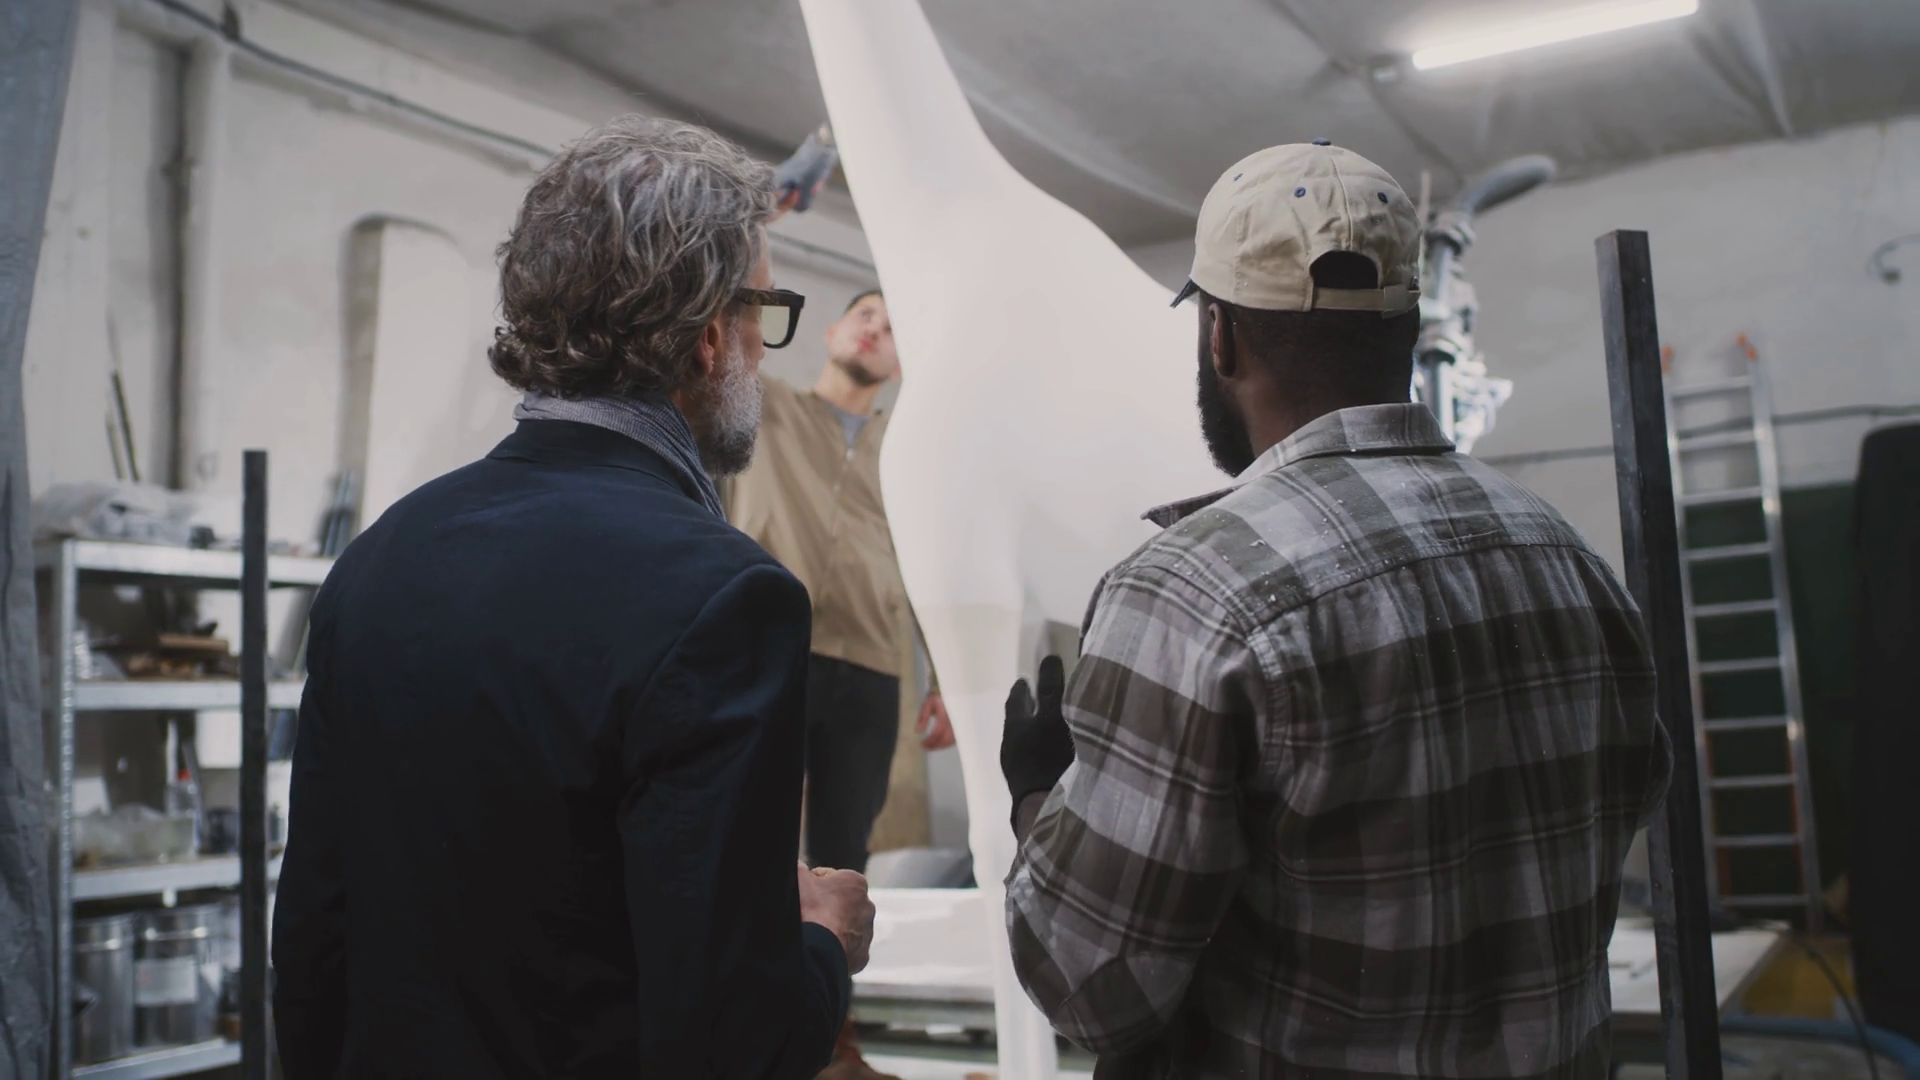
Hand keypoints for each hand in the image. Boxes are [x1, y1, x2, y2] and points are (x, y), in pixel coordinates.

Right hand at [797, 861, 874, 973]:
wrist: (817, 948)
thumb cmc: (810, 909)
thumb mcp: (799, 878)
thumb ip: (801, 868)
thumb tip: (800, 867)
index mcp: (856, 883)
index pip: (831, 877)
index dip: (814, 883)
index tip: (804, 892)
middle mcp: (867, 906)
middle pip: (842, 903)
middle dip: (827, 907)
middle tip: (808, 914)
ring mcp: (867, 933)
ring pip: (847, 927)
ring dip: (834, 929)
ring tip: (815, 933)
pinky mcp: (862, 955)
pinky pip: (848, 949)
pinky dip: (837, 949)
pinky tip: (822, 948)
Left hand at [916, 691, 954, 750]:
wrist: (953, 688)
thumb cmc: (939, 695)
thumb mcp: (928, 703)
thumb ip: (923, 717)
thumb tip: (918, 731)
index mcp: (945, 715)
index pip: (937, 732)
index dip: (930, 741)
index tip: (921, 744)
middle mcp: (954, 721)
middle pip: (946, 739)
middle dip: (936, 746)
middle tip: (927, 748)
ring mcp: (960, 723)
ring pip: (952, 740)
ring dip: (942, 745)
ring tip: (932, 746)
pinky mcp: (962, 724)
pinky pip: (956, 737)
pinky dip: (948, 742)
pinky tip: (941, 742)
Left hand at [1000, 656, 1072, 829]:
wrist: (1049, 812)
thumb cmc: (1049, 759)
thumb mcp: (1053, 717)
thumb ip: (1051, 689)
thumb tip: (1049, 658)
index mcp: (1016, 729)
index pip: (1016, 702)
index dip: (1023, 689)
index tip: (1026, 680)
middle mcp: (1013, 749)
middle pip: (1019, 725)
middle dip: (1029, 712)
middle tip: (1038, 701)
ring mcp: (1022, 773)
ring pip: (1028, 745)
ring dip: (1039, 734)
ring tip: (1054, 727)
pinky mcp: (1035, 790)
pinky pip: (1039, 763)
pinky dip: (1047, 753)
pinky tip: (1062, 756)